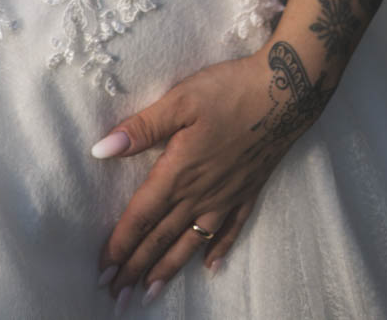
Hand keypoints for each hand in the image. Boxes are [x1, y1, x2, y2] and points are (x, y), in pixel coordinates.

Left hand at [92, 39, 330, 306]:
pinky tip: (209, 267)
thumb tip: (101, 150)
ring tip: (150, 292)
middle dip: (137, 268)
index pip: (142, 215)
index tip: (102, 270)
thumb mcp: (180, 100)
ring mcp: (227, 196)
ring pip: (191, 241)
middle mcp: (201, 193)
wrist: (285, 93)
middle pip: (162, 237)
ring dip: (168, 268)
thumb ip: (142, 128)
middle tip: (117, 296)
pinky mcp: (248, 191)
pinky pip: (230, 230)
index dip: (120, 243)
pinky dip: (217, 250)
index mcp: (179, 171)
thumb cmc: (229, 91)